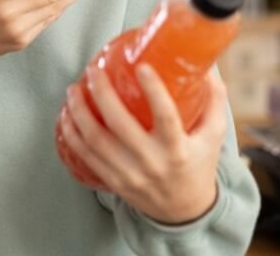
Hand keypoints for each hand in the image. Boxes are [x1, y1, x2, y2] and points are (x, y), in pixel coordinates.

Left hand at [58, 64, 226, 224]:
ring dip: (78, 111)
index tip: (141, 66)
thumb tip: (208, 68)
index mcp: (177, 149)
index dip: (153, 91)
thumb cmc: (198, 165)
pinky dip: (71, 134)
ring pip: (95, 140)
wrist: (184, 212)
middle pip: (119, 124)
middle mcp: (151, 162)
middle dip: (101, 93)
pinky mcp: (113, 181)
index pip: (166, 117)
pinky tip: (66, 115)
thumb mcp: (213, 136)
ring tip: (72, 89)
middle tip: (92, 70)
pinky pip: (85, 156)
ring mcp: (129, 174)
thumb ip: (213, 102)